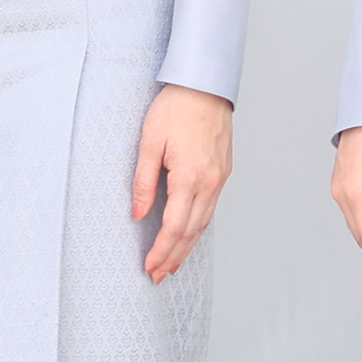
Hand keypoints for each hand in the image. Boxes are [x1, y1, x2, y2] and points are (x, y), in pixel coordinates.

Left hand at [131, 84, 232, 283]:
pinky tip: (189, 235)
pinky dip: (199, 228)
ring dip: (187, 246)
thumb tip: (138, 214)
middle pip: (191, 232)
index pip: (174, 227)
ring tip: (173, 264)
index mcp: (189, 177)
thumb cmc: (176, 108)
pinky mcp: (223, 171)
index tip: (150, 266)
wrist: (205, 85)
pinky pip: (211, 208)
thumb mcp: (149, 143)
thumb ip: (143, 182)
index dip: (161, 251)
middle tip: (159, 276)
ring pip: (204, 223)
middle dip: (174, 257)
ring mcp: (219, 178)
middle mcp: (209, 183)